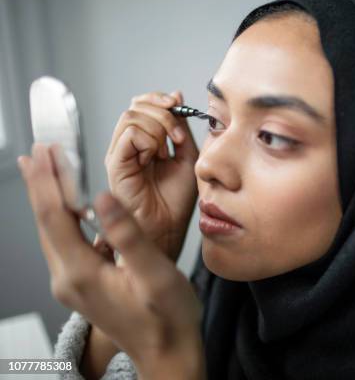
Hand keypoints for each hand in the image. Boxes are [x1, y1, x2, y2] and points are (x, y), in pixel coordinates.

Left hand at [18, 143, 204, 379]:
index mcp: (82, 273)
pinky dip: (60, 216)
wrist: (167, 351)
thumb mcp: (155, 274)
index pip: (56, 217)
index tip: (45, 152)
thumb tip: (104, 196)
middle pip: (46, 223)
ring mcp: (72, 284)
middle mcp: (68, 279)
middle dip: (41, 184)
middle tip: (38, 152)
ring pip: (52, 232)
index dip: (49, 181)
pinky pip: (63, 243)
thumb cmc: (166, 317)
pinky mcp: (81, 284)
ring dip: (48, 198)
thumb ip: (128, 235)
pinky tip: (66, 207)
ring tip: (44, 172)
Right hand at [105, 91, 198, 261]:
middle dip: (163, 113)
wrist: (170, 228)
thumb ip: (181, 127)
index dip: (161, 100)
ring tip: (166, 152)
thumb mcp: (187, 155)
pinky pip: (130, 134)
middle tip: (177, 137)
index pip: (143, 104)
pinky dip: (149, 140)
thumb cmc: (177, 199)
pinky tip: (157, 158)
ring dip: (158, 128)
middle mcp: (127, 146)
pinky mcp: (115, 165)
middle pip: (136, 105)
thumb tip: (176, 95)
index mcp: (143, 142)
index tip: (180, 106)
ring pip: (132, 116)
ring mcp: (119, 155)